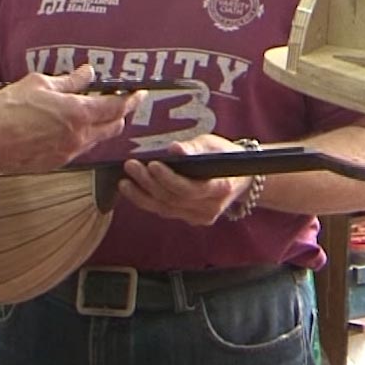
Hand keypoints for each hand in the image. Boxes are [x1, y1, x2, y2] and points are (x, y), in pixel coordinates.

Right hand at [0, 65, 136, 173]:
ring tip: (93, 111)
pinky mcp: (56, 162)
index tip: (139, 93)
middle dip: (121, 113)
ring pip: (97, 139)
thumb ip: (68, 80)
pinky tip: (70, 126)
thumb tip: (87, 73)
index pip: (116, 107)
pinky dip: (83, 136)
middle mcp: (79, 137)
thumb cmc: (7, 111)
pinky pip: (80, 148)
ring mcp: (68, 152)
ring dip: (101, 125)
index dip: (131, 100)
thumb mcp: (38, 84)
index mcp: (77, 114)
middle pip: (113, 127)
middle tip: (120, 101)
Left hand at [117, 135, 250, 226]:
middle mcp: (211, 207)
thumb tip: (174, 148)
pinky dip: (148, 202)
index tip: (151, 164)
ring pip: (166, 209)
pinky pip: (166, 211)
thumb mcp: (213, 145)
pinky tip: (133, 190)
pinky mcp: (192, 219)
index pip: (190, 188)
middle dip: (149, 183)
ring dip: (142, 195)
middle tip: (130, 166)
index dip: (169, 178)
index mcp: (221, 187)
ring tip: (124, 181)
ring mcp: (202, 217)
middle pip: (174, 199)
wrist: (240, 177)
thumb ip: (194, 148)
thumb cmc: (223, 155)